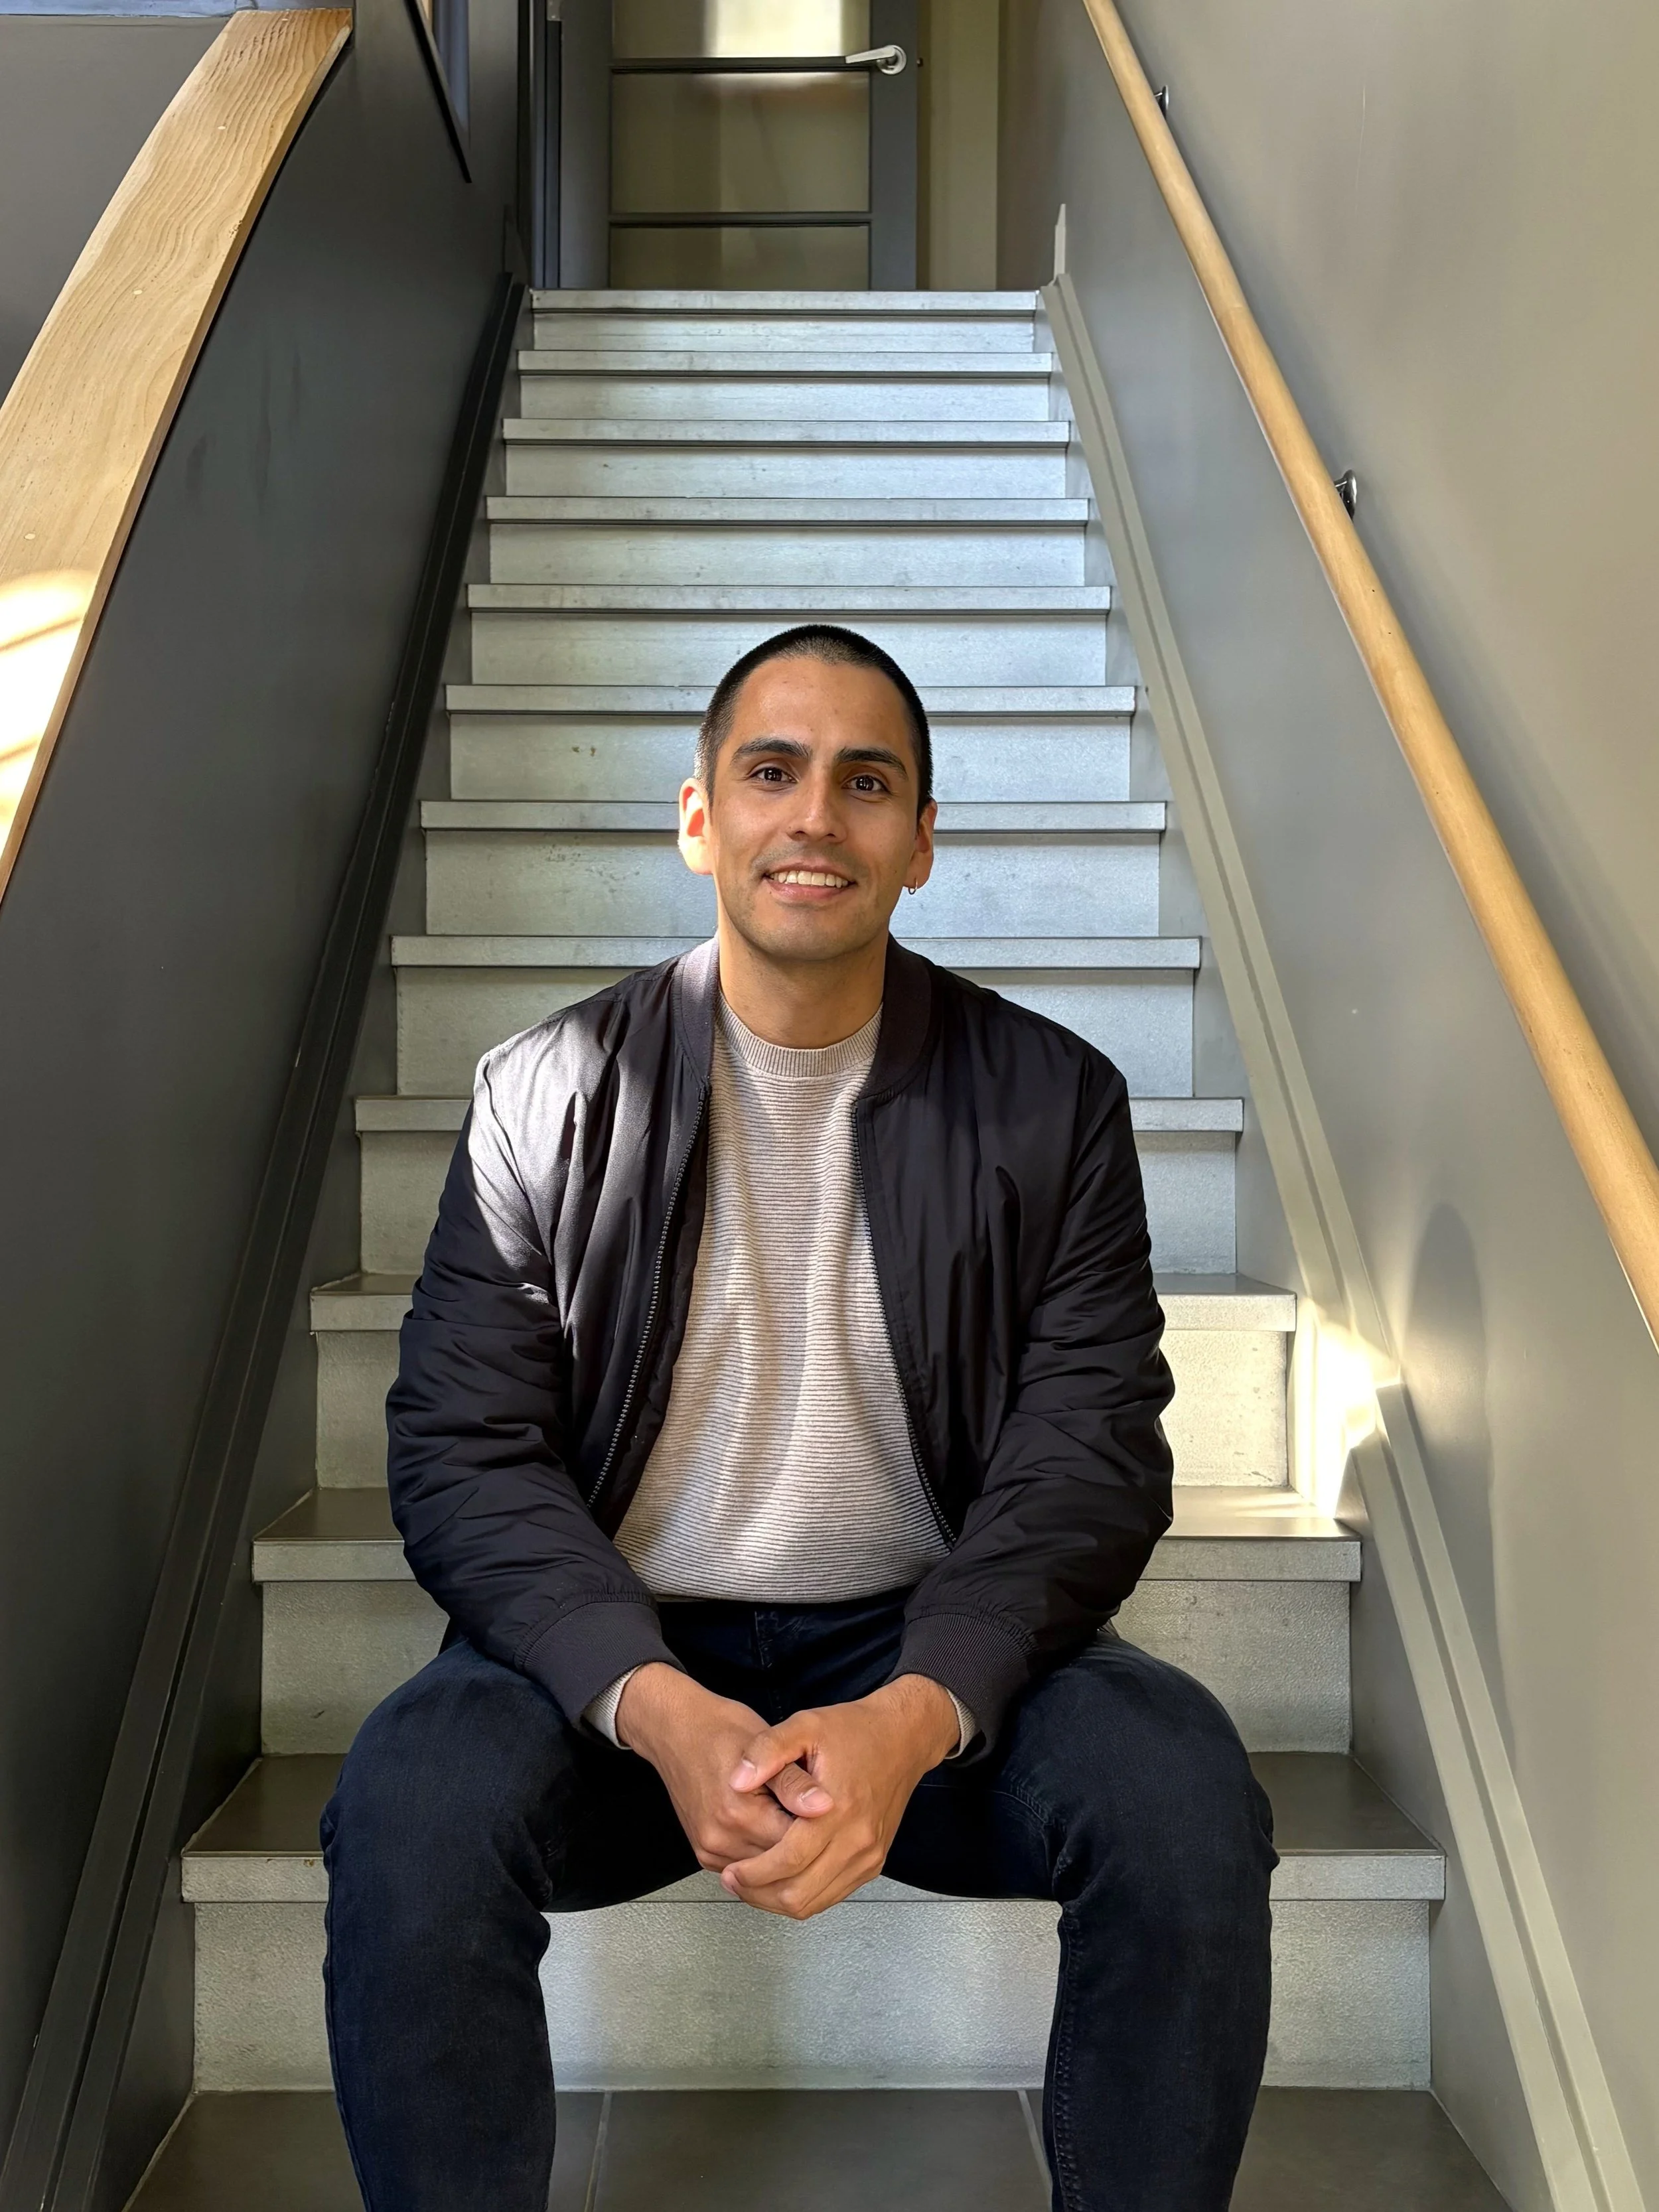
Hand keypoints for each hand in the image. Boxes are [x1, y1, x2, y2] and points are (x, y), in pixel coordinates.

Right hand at [616, 1662, 833, 1871]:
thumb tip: (825, 1806)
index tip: (831, 1812)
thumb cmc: (719, 1730)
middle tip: (814, 1815)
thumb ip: (796, 1782)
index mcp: (738, 1812)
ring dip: (783, 1851)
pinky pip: (746, 1866)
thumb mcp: (767, 1744)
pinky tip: (771, 1826)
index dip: (820, 1830)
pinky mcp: (705, 1855)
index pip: (797, 1845)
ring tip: (790, 1816)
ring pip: (765, 1870)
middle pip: (781, 1863)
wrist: (677, 1730)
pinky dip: (763, 1852)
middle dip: (803, 1844)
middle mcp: (719, 1838)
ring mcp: (709, 1849)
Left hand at [719, 1675, 959, 1919]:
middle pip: (800, 1894)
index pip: (789, 1861)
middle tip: (734, 1881)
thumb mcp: (805, 1725)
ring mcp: (869, 1855)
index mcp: (837, 1808)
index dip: (753, 1874)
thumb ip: (767, 1750)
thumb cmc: (856, 1730)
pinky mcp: (873, 1862)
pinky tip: (782, 1879)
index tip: (730, 1872)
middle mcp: (857, 1839)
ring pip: (815, 1903)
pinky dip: (803, 1895)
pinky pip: (833, 1895)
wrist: (903, 1737)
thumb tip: (737, 1780)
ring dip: (778, 1900)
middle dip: (759, 1894)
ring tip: (751, 1883)